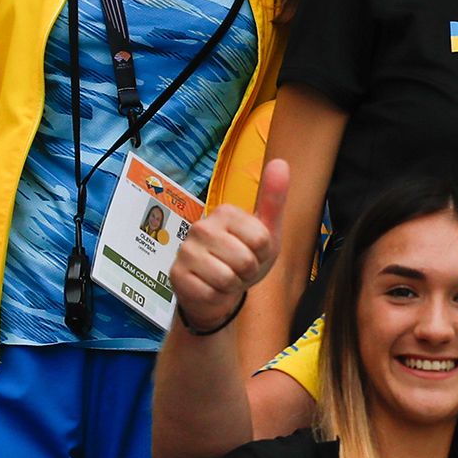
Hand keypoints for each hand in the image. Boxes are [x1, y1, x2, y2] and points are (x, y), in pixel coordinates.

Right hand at [172, 159, 285, 334]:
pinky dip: (217, 296)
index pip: (261, 239)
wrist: (218, 291)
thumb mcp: (266, 232)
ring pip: (227, 278)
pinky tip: (210, 287)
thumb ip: (273, 199)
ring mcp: (186, 250)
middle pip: (245, 260)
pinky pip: (210, 292)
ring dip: (233, 284)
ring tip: (226, 277)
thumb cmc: (244, 258)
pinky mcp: (176, 274)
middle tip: (239, 268)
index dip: (262, 253)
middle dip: (248, 271)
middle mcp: (201, 226)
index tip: (253, 252)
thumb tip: (280, 161)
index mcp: (224, 212)